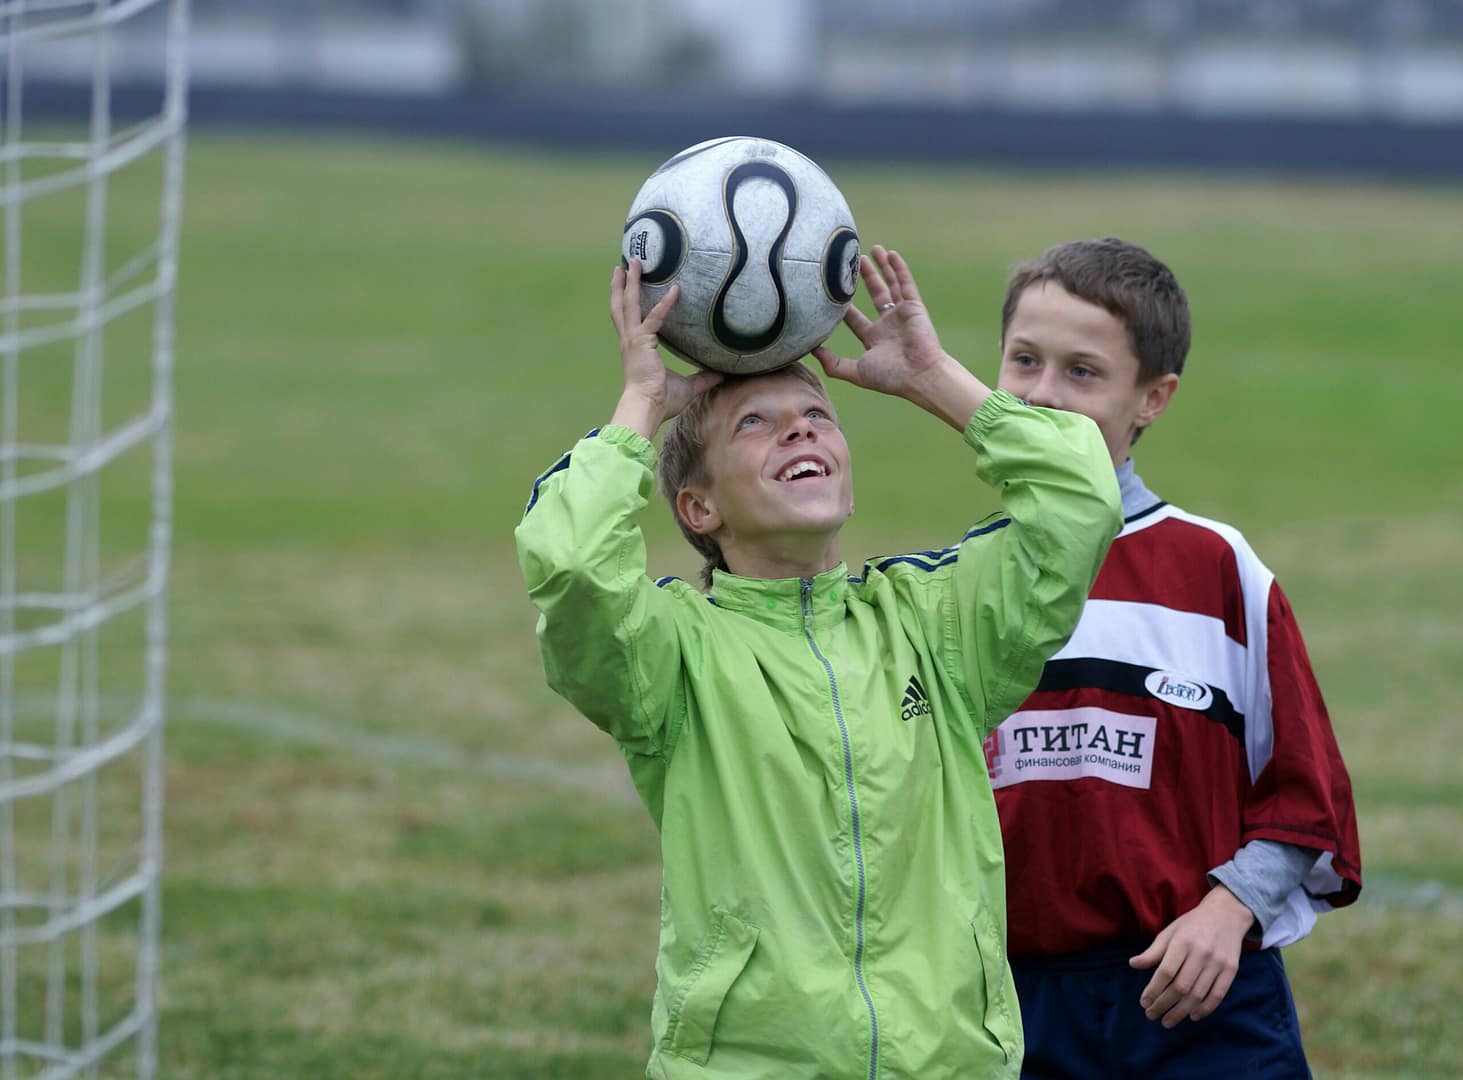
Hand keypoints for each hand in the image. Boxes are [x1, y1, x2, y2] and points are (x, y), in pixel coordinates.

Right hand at [609, 260, 720, 438]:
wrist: (646, 408)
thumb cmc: (660, 401)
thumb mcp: (686, 387)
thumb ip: (703, 378)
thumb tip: (722, 376)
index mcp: (635, 348)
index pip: (630, 319)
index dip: (629, 302)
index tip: (628, 286)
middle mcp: (629, 341)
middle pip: (622, 306)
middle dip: (622, 285)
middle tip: (623, 265)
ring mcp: (633, 340)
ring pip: (628, 305)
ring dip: (631, 283)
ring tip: (634, 263)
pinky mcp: (641, 343)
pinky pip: (654, 319)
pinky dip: (665, 305)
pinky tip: (675, 290)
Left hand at [812, 246, 988, 429]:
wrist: (920, 375)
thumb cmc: (891, 377)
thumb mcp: (856, 372)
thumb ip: (834, 363)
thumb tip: (811, 351)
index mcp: (875, 339)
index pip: (855, 319)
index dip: (844, 308)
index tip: (830, 292)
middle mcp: (888, 325)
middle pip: (874, 296)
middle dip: (864, 278)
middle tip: (853, 261)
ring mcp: (902, 314)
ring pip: (890, 285)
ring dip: (882, 268)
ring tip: (873, 249)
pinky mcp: (914, 307)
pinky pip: (906, 283)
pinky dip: (899, 269)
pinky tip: (891, 254)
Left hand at [1128, 885, 1256, 1027]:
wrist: (1226, 915)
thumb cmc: (1192, 925)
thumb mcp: (1169, 932)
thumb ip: (1153, 951)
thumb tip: (1133, 964)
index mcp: (1182, 942)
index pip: (1165, 972)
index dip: (1153, 990)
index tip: (1143, 1002)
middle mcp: (1201, 953)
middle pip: (1181, 987)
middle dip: (1164, 1004)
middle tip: (1151, 1015)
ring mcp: (1218, 963)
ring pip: (1198, 994)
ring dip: (1181, 1011)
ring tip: (1168, 1021)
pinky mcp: (1231, 970)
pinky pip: (1218, 994)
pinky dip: (1205, 1008)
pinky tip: (1192, 1016)